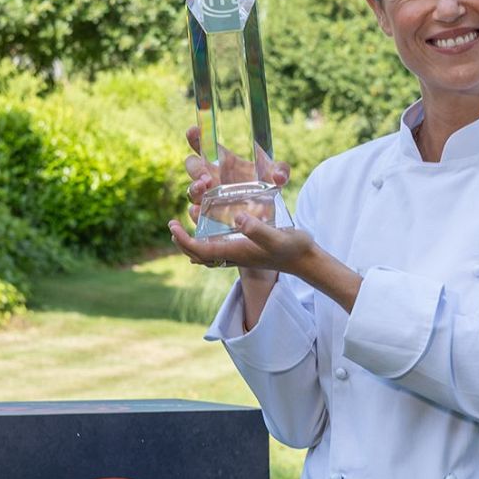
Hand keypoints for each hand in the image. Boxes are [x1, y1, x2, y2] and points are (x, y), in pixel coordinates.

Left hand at [168, 211, 316, 276]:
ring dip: (192, 243)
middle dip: (182, 241)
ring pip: (206, 253)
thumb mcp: (277, 236)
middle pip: (198, 254)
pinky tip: (208, 232)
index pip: (200, 250)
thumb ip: (258, 229)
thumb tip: (238, 219)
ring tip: (184, 227)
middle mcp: (233, 255)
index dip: (183, 239)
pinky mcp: (245, 251)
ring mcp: (239, 255)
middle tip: (173, 225)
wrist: (306, 260)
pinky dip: (206, 242)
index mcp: (235, 252)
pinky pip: (218, 250)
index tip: (173, 225)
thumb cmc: (293, 248)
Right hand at [180, 125, 289, 231]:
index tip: (193, 131)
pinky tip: (197, 212)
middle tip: (206, 175)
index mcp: (224, 159)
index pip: (205, 145)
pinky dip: (194, 213)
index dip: (195, 137)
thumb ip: (280, 171)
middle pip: (193, 166)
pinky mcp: (211, 214)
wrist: (269, 209)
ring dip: (194, 188)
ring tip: (203, 187)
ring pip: (193, 190)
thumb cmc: (267, 183)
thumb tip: (279, 176)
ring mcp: (210, 195)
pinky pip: (197, 214)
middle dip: (196, 168)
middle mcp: (212, 176)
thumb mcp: (275, 174)